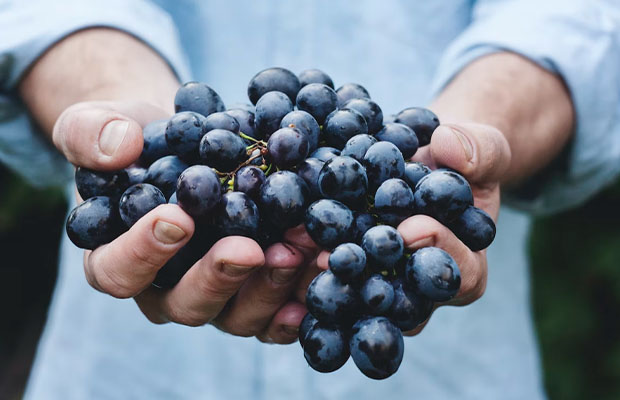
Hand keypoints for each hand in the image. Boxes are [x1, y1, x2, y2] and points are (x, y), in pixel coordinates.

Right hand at [55, 100, 311, 342]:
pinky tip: (324, 272)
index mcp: (117, 258)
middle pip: (186, 304)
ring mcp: (215, 296)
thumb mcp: (99, 124)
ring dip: (271, 286)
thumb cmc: (137, 140)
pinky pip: (277, 313)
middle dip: (219, 277)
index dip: (143, 252)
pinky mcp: (254, 293)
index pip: (118, 271)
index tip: (177, 218)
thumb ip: (91, 133)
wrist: (186, 144)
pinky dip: (301, 298)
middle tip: (248, 248)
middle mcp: (165, 290)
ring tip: (301, 249)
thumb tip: (119, 147)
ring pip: (238, 314)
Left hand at [286, 121, 510, 335]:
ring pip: (355, 296)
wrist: (423, 162)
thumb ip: (478, 150)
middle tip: (335, 256)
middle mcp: (418, 290)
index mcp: (464, 268)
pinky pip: (325, 277)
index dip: (439, 252)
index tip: (413, 227)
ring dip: (322, 275)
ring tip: (293, 249)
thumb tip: (450, 147)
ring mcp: (379, 285)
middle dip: (367, 276)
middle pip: (398, 300)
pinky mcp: (346, 272)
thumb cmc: (458, 161)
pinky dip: (300, 262)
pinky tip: (274, 244)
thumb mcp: (481, 148)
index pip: (459, 274)